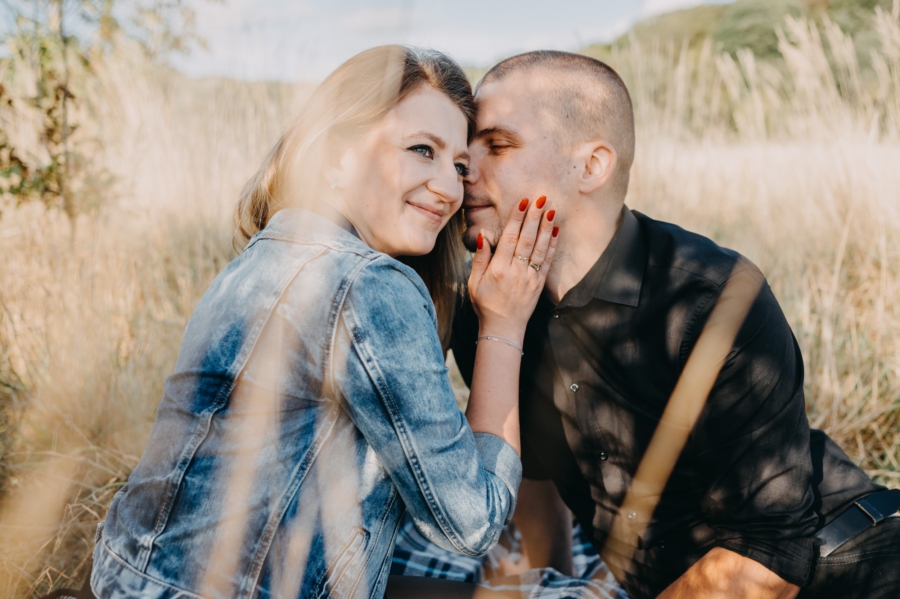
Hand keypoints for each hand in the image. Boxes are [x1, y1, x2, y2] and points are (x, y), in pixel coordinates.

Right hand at [468, 196, 557, 342]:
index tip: (522, 202)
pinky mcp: (539, 284)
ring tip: (551, 209)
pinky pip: (547, 261)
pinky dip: (552, 245)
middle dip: (534, 217)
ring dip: (546, 227)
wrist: (503, 328)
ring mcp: (530, 278)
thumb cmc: (485, 304)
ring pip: (539, 248)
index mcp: (498, 269)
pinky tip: (555, 231)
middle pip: (526, 239)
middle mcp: (516, 272)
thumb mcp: (474, 282)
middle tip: (541, 198)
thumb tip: (483, 235)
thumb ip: (480, 258)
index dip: (516, 219)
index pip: (509, 238)